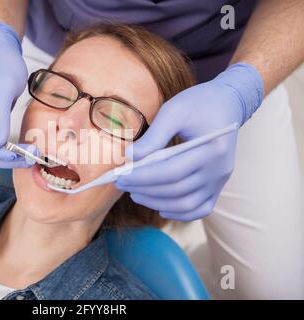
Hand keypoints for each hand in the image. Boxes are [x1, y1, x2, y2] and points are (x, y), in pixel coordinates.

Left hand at [115, 63, 263, 220]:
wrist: (227, 104)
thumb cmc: (198, 104)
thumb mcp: (174, 111)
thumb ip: (153, 136)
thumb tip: (129, 157)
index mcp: (211, 149)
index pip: (171, 172)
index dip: (142, 177)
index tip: (120, 175)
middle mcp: (219, 169)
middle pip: (176, 190)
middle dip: (144, 189)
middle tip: (121, 183)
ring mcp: (220, 181)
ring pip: (186, 204)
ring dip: (157, 203)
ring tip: (135, 193)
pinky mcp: (218, 186)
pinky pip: (200, 209)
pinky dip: (179, 213)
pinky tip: (160, 207)